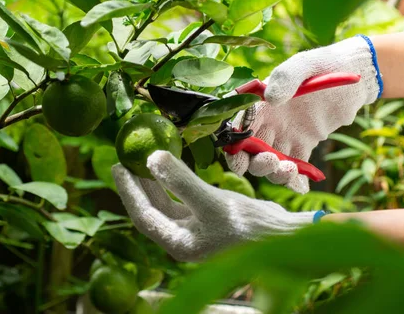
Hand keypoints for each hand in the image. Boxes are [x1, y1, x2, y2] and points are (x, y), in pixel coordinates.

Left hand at [112, 150, 315, 261]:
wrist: (286, 237)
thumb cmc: (250, 226)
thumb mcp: (212, 202)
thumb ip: (181, 182)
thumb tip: (151, 159)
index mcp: (180, 243)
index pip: (144, 215)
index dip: (128, 191)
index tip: (118, 166)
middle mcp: (185, 239)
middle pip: (152, 210)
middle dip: (137, 186)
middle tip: (124, 161)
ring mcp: (198, 230)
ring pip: (167, 205)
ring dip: (155, 184)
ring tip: (143, 161)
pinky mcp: (210, 219)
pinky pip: (183, 200)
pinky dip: (175, 184)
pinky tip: (173, 168)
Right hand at [226, 36, 380, 192]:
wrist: (353, 74)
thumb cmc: (323, 64)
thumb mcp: (304, 65)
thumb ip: (286, 78)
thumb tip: (270, 98)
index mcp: (261, 103)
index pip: (239, 127)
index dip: (234, 146)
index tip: (239, 160)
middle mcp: (269, 122)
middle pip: (251, 151)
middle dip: (256, 163)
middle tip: (273, 161)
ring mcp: (286, 135)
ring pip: (271, 162)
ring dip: (275, 173)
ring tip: (290, 170)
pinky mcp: (304, 145)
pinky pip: (295, 167)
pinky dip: (296, 180)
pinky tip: (302, 186)